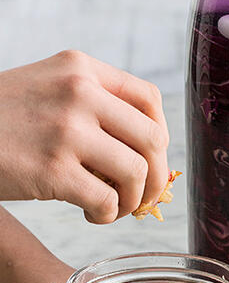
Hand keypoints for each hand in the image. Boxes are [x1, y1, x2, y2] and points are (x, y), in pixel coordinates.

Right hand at [0, 50, 169, 221]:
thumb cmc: (0, 119)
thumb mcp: (46, 86)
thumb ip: (92, 101)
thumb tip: (148, 150)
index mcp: (80, 68)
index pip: (148, 99)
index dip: (159, 135)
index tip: (150, 159)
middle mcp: (78, 92)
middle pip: (151, 138)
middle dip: (155, 175)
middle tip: (142, 195)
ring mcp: (66, 130)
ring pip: (135, 172)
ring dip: (132, 199)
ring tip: (113, 206)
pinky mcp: (52, 170)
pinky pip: (105, 200)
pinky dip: (107, 214)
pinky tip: (91, 214)